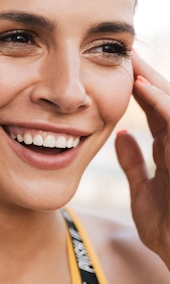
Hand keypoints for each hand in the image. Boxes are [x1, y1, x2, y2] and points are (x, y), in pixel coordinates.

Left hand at [115, 52, 169, 266]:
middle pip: (165, 103)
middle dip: (146, 77)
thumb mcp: (143, 192)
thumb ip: (134, 164)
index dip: (139, 91)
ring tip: (133, 61)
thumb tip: (120, 138)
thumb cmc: (169, 230)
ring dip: (154, 83)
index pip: (155, 112)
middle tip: (125, 52)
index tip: (118, 71)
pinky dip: (162, 106)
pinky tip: (144, 89)